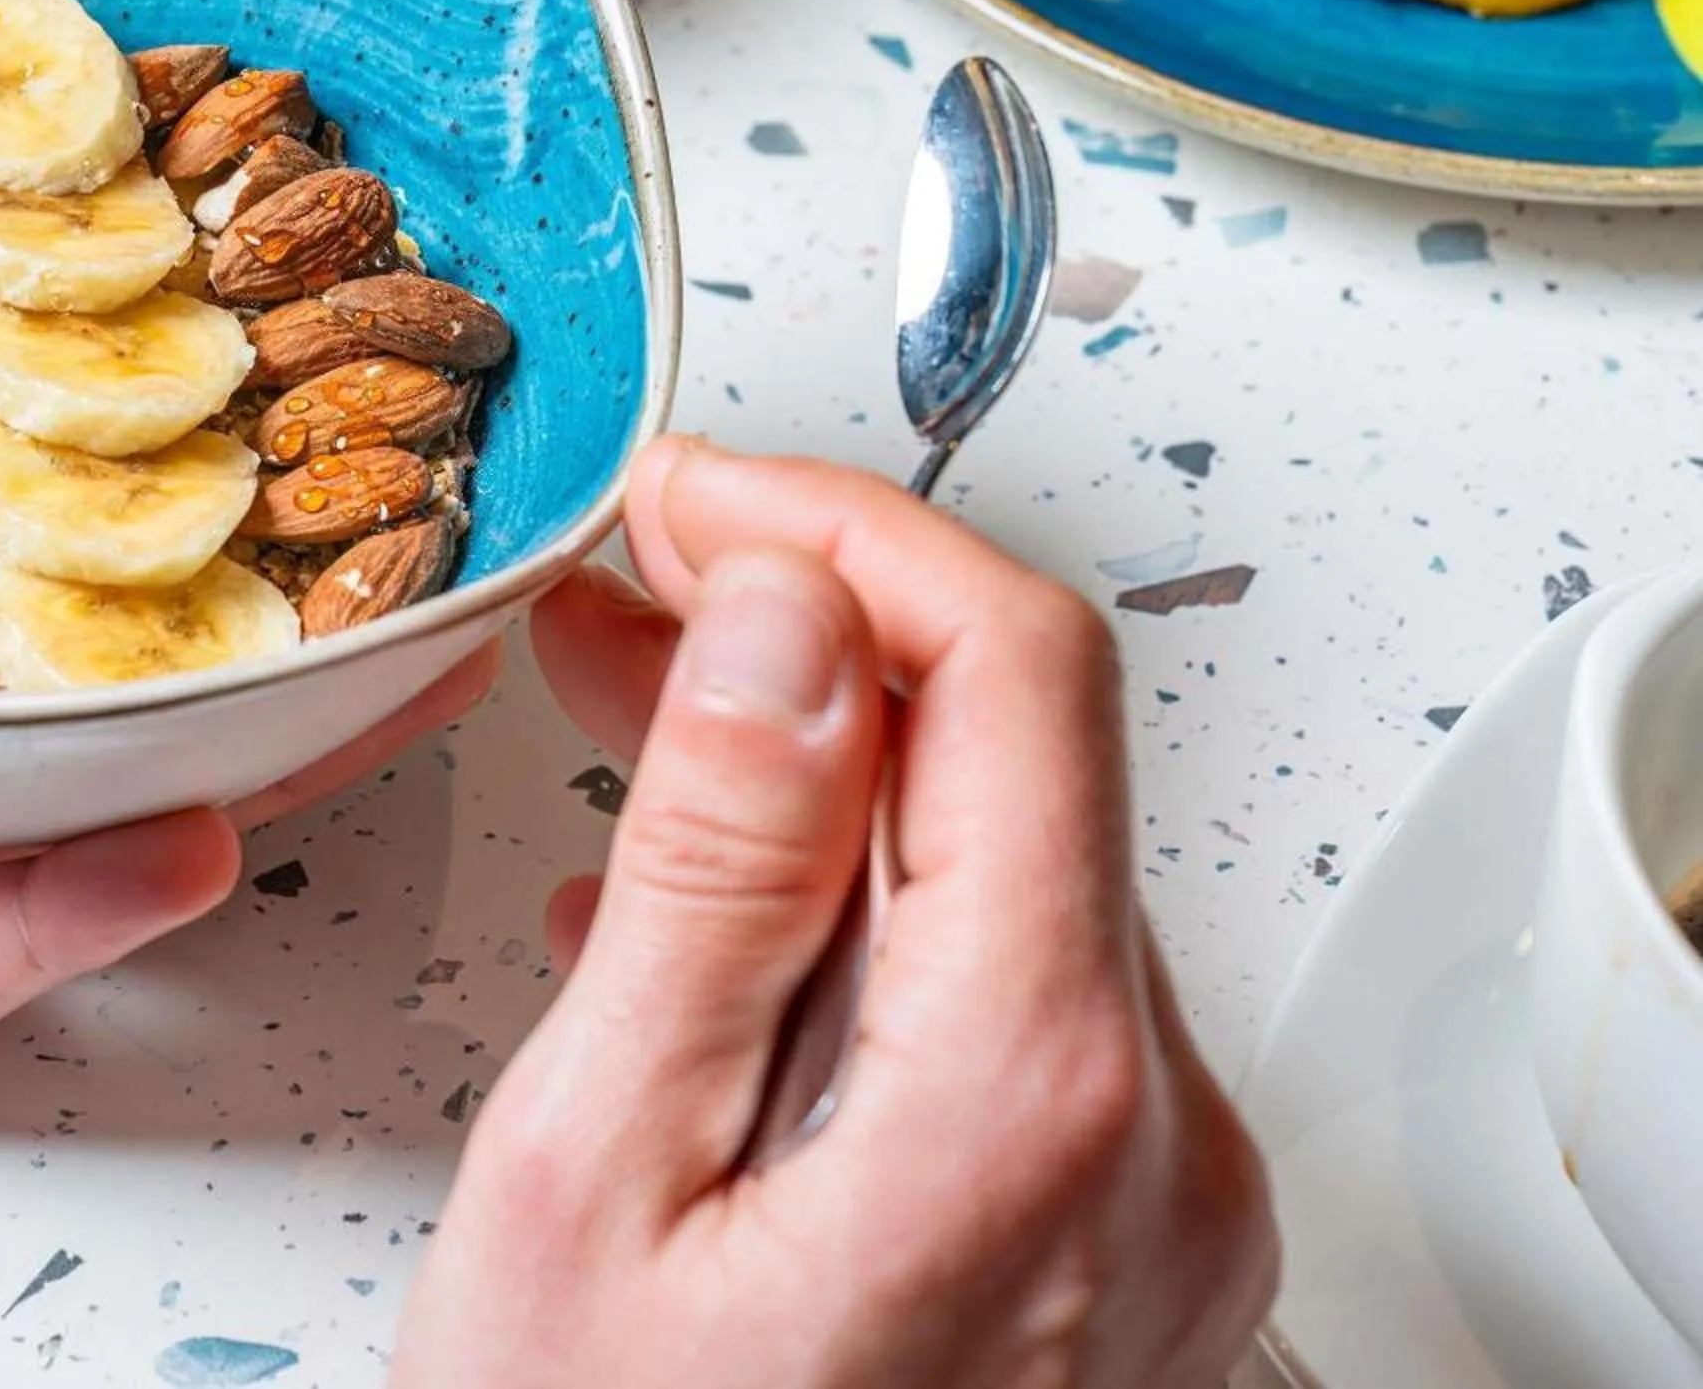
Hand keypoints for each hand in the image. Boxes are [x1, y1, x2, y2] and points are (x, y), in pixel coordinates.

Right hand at [394, 441, 1274, 1387]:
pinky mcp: (1103, 1241)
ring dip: (810, 759)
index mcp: (1035, 1093)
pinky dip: (847, 901)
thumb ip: (714, 875)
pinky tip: (693, 895)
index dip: (839, 534)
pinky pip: (995, 992)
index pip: (1010, 669)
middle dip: (802, 633)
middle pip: (1011, 758)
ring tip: (611, 703)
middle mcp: (1148, 1140)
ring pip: (997, 865)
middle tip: (610, 589)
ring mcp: (1145, 1200)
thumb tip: (784, 620)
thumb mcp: (595, 1175)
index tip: (687, 502)